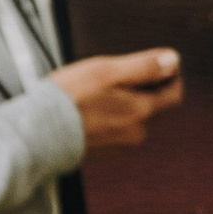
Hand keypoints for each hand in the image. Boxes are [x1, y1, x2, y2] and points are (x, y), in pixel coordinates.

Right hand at [54, 48, 181, 152]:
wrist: (38, 134)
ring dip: (127, 104)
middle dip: (145, 90)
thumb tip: (173, 60)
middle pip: (155, 107)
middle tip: (120, 77)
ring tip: (100, 94)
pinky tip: (92, 111)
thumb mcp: (108, 71)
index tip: (159, 67)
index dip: (170, 77)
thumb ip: (144, 65)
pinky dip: (112, 119)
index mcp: (142, 111)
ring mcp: (121, 145)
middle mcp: (137, 132)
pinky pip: (119, 131)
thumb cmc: (69, 99)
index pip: (174, 94)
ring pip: (136, 119)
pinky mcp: (105, 152)